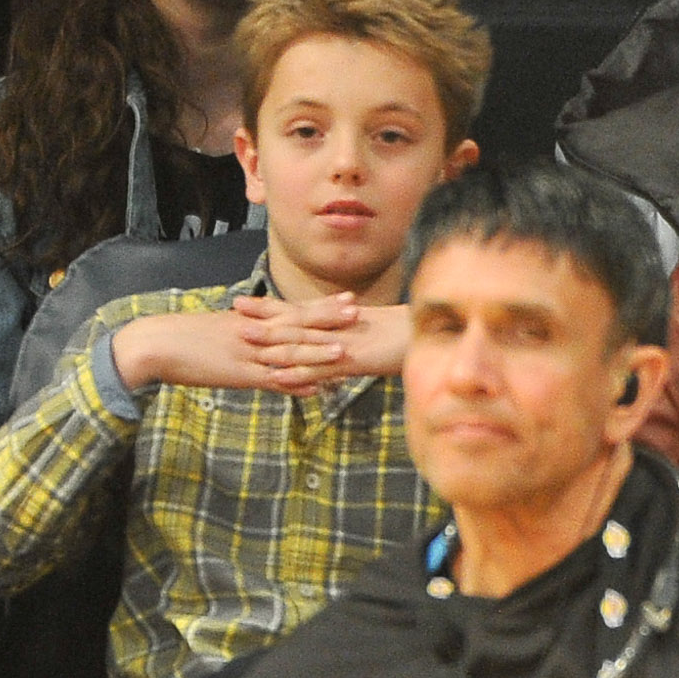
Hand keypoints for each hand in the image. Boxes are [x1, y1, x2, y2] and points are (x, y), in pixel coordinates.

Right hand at [116, 299, 354, 394]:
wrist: (153, 344)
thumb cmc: (185, 336)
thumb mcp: (221, 328)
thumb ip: (247, 328)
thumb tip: (267, 328)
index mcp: (250, 320)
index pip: (292, 311)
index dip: (321, 307)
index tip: (348, 300)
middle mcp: (251, 333)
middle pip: (295, 326)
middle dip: (327, 321)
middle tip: (357, 314)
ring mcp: (245, 355)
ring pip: (285, 353)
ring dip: (315, 353)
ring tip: (343, 351)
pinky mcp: (236, 376)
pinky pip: (268, 381)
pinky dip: (292, 385)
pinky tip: (313, 390)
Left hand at [236, 293, 410, 380]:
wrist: (443, 336)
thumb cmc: (416, 337)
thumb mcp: (384, 338)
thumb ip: (363, 342)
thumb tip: (348, 348)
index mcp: (345, 320)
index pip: (304, 311)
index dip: (276, 306)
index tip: (251, 301)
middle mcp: (341, 329)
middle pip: (296, 319)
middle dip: (264, 314)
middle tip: (235, 307)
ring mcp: (347, 344)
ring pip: (303, 341)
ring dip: (273, 340)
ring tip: (245, 338)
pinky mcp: (356, 361)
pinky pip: (322, 367)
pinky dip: (299, 372)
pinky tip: (278, 376)